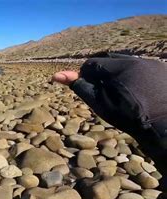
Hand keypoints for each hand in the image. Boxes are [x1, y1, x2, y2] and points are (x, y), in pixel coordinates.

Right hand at [52, 54, 166, 183]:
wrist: (164, 126)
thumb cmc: (129, 116)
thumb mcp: (100, 103)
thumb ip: (80, 86)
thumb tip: (56, 75)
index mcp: (120, 66)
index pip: (93, 63)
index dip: (87, 77)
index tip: (92, 91)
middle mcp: (138, 60)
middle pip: (110, 60)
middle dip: (103, 73)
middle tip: (105, 92)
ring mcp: (153, 64)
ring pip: (128, 63)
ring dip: (120, 74)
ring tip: (122, 93)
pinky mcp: (164, 71)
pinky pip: (143, 68)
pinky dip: (136, 77)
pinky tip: (138, 93)